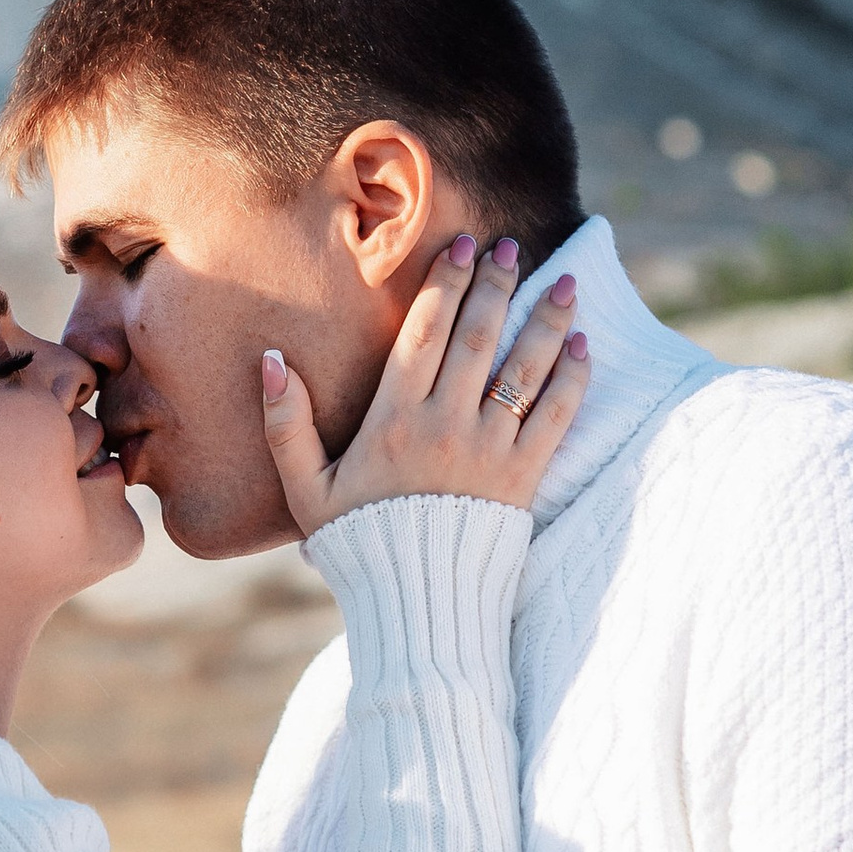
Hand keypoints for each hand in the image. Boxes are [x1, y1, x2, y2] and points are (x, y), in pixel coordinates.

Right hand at [262, 236, 587, 539]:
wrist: (418, 605)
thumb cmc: (358, 544)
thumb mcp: (306, 489)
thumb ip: (287, 424)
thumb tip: (271, 362)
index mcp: (394, 420)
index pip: (424, 334)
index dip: (446, 285)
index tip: (463, 246)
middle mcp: (446, 426)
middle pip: (478, 338)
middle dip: (497, 286)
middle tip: (512, 247)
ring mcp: (490, 451)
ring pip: (523, 370)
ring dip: (546, 321)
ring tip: (566, 282)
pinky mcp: (524, 478)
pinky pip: (555, 417)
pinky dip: (571, 378)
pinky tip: (581, 346)